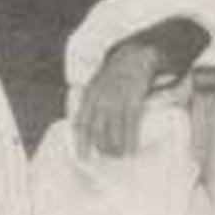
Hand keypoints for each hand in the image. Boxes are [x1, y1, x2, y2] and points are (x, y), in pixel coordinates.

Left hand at [75, 41, 157, 157]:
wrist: (133, 58)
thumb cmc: (114, 75)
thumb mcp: (96, 86)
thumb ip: (92, 103)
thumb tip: (91, 126)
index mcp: (88, 97)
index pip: (81, 124)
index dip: (81, 142)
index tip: (82, 156)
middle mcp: (100, 100)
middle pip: (96, 131)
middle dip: (101, 147)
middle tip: (106, 157)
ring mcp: (116, 102)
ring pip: (113, 131)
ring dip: (116, 148)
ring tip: (119, 156)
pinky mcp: (133, 102)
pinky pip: (130, 126)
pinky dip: (130, 140)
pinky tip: (131, 150)